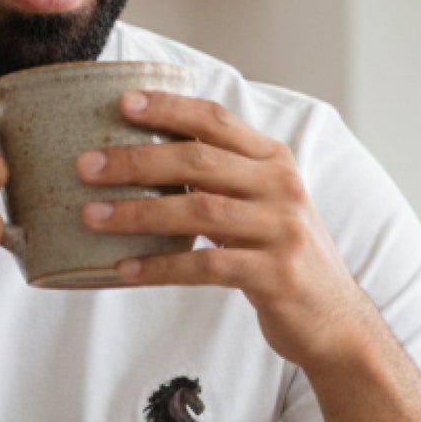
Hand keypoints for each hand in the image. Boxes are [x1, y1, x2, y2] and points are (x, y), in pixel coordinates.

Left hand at [76, 88, 371, 369]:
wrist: (334, 319)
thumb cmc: (280, 256)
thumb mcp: (261, 204)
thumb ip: (220, 178)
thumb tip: (142, 159)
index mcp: (274, 161)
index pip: (215, 121)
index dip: (168, 107)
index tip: (121, 102)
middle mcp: (281, 187)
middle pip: (199, 161)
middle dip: (137, 161)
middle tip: (86, 166)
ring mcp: (281, 231)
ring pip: (199, 211)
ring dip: (139, 214)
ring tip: (92, 216)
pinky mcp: (274, 276)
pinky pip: (205, 266)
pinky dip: (161, 267)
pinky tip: (124, 269)